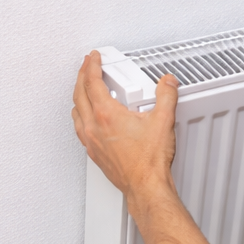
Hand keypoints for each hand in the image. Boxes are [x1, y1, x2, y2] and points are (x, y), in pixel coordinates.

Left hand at [72, 51, 180, 200]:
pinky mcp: (95, 154)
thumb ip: (166, 96)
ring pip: (76, 113)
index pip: (92, 83)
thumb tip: (167, 82)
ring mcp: (92, 142)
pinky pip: (80, 130)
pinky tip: (86, 120)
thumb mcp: (163, 121)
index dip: (91, 66)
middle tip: (85, 66)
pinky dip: (80, 117)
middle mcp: (94, 128)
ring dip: (78, 97)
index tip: (93, 57)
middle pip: (79, 95)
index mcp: (107, 115)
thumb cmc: (150, 161)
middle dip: (81, 77)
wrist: (146, 186)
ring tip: (83, 89)